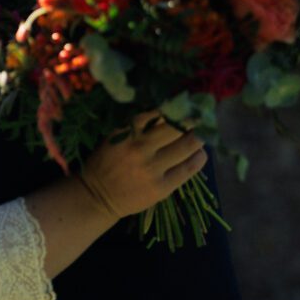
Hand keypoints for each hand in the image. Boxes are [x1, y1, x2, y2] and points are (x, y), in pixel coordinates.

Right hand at [80, 112, 206, 220]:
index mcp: (127, 133)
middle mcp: (141, 148)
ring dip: (199, 136)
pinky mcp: (162, 187)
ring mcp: (152, 169)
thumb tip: (168, 113)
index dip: (176, 106)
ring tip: (203, 133)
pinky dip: (198, 157)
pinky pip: (188, 169)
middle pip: (177, 127)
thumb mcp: (116, 138)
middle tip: (201, 115)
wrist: (97, 197)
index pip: (158, 112)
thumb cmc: (105, 163)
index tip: (186, 102)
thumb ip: (139, 127)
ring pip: (187, 146)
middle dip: (192, 118)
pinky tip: (200, 153)